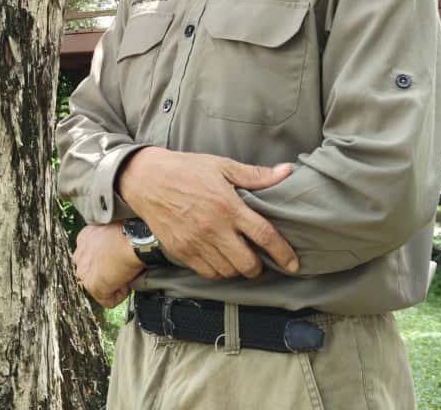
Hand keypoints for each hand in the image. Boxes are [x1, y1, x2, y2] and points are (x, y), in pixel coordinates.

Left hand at [73, 223, 143, 307]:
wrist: (132, 240)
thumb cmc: (129, 232)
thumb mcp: (112, 230)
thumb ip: (106, 240)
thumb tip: (114, 249)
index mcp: (84, 238)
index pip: (89, 258)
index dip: (105, 262)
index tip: (117, 260)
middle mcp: (79, 255)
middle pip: (91, 274)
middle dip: (106, 275)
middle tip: (121, 270)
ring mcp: (84, 272)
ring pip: (98, 288)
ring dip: (113, 285)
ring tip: (125, 275)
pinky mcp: (92, 286)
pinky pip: (108, 301)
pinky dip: (120, 296)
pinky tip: (127, 283)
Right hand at [117, 148, 298, 280]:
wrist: (147, 179)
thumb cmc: (187, 169)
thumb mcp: (222, 166)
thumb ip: (255, 175)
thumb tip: (286, 172)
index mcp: (228, 206)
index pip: (264, 236)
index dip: (283, 252)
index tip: (293, 263)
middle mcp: (214, 228)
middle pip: (248, 263)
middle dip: (258, 266)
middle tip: (258, 257)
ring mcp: (196, 243)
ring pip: (228, 272)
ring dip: (238, 268)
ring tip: (237, 256)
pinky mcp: (182, 252)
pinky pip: (208, 273)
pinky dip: (218, 271)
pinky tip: (219, 258)